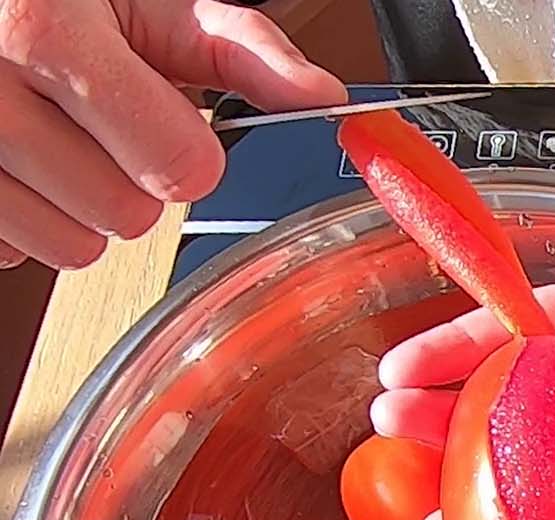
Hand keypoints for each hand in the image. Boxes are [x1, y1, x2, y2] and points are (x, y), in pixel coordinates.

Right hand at [0, 0, 344, 268]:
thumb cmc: (56, 5)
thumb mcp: (149, 6)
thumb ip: (242, 49)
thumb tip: (321, 95)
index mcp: (51, 36)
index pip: (176, 165)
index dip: (190, 154)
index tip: (169, 125)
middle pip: (127, 215)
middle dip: (135, 181)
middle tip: (108, 131)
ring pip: (73, 248)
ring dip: (84, 211)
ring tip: (67, 147)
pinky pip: (19, 256)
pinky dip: (33, 222)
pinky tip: (30, 168)